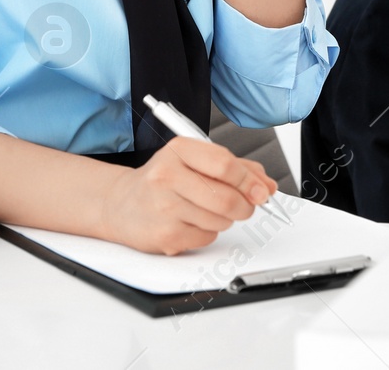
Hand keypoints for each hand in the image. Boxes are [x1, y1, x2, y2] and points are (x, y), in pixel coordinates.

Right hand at [98, 137, 278, 254]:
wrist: (122, 204)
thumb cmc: (163, 180)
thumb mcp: (195, 161)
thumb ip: (235, 168)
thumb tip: (267, 185)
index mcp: (179, 150)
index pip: (225, 164)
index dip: (250, 180)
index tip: (263, 191)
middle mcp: (167, 176)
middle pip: (226, 197)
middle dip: (245, 206)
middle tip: (245, 206)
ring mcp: (164, 207)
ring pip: (220, 221)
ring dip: (224, 220)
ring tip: (205, 211)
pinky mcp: (164, 236)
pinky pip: (206, 238)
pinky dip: (207, 233)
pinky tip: (190, 223)